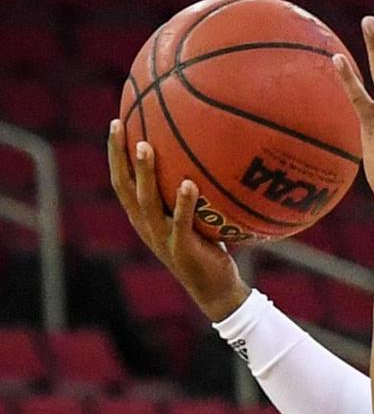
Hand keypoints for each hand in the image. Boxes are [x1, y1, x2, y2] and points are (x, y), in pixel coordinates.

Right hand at [107, 121, 249, 322]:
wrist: (217, 290)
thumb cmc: (207, 247)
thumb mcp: (193, 217)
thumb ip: (189, 191)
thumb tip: (205, 154)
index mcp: (144, 218)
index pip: (121, 182)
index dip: (116, 155)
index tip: (116, 123)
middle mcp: (146, 226)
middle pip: (125, 187)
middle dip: (120, 156)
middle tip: (122, 127)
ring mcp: (162, 239)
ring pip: (147, 202)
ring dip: (145, 174)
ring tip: (147, 147)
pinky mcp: (183, 250)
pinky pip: (181, 223)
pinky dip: (184, 204)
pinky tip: (190, 184)